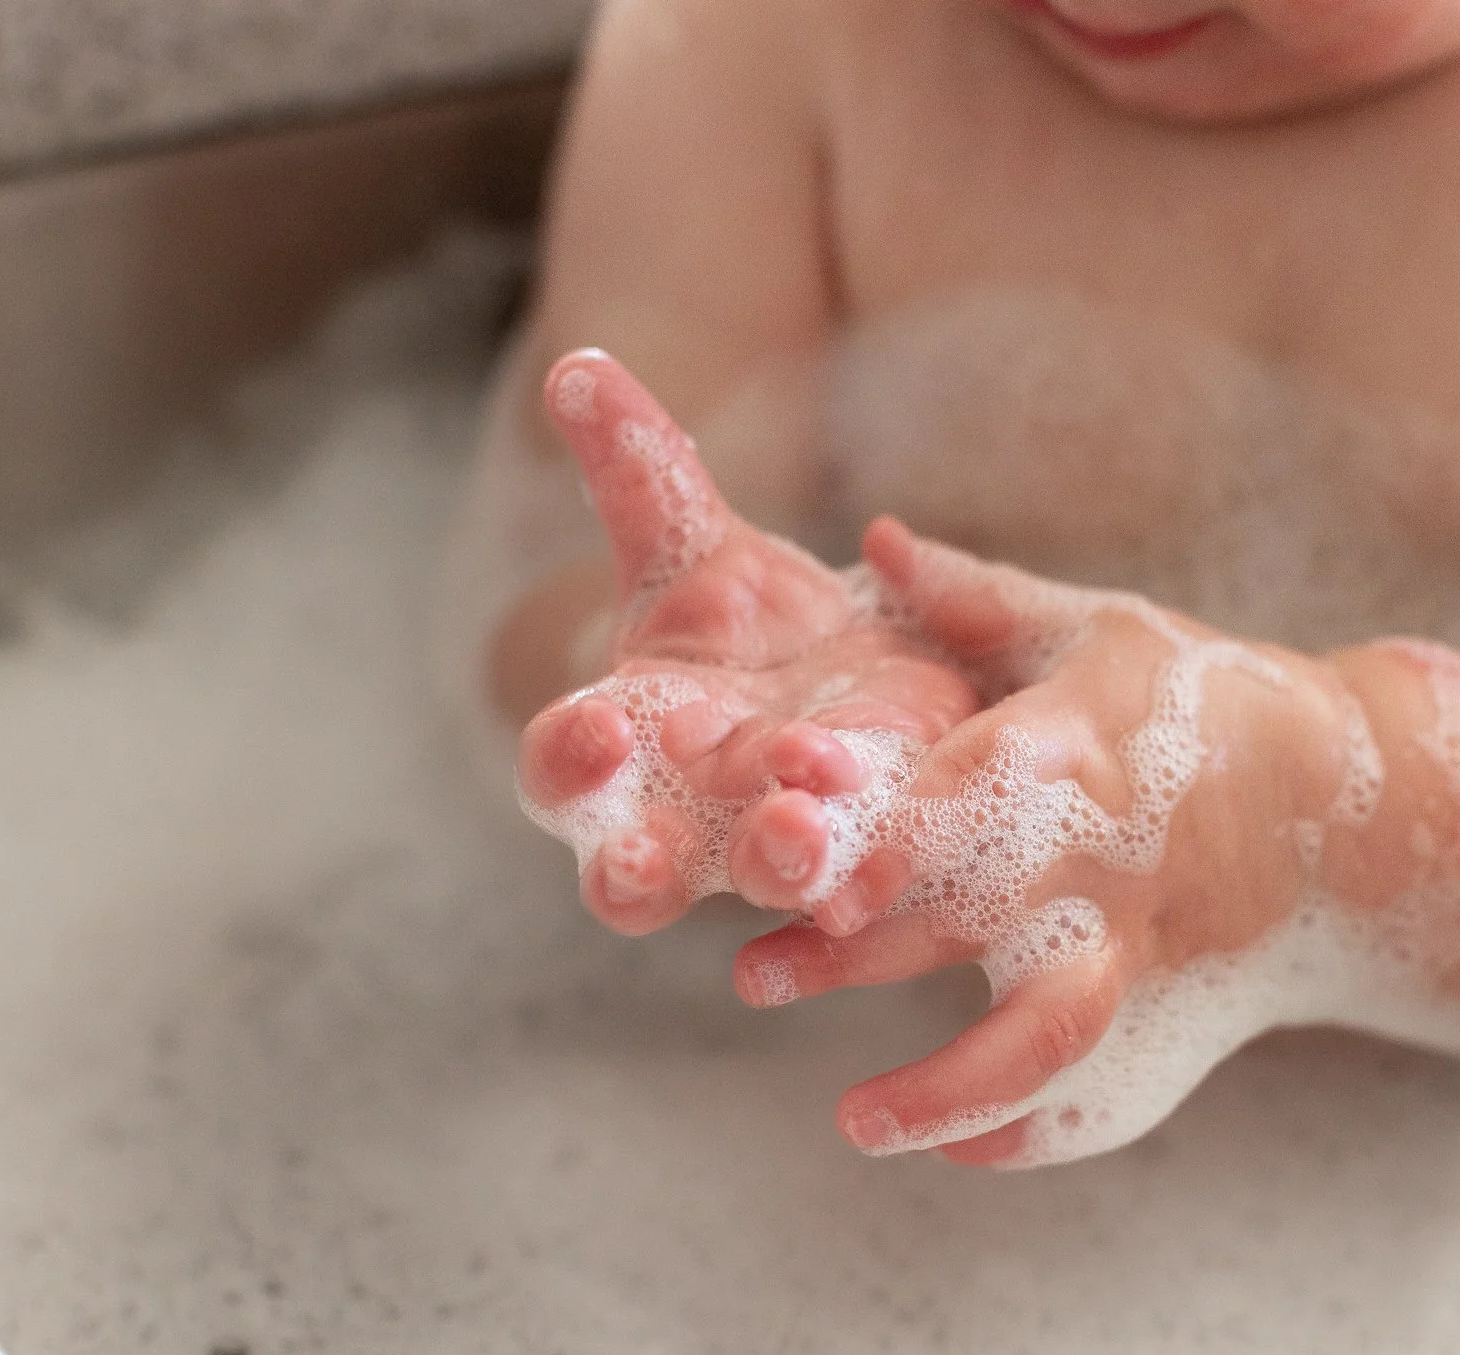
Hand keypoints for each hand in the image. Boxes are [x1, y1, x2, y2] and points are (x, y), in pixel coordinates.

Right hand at [516, 353, 980, 932]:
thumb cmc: (749, 623)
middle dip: (638, 863)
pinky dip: (871, 877)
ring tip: (805, 832)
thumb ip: (635, 465)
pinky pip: (863, 884)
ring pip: (758, 876)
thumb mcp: (691, 539)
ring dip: (774, 861)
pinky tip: (895, 859)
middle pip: (633, 866)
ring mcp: (777, 846)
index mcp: (620, 742)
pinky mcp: (872, 858)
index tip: (598, 730)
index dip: (570, 759)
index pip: (564, 765)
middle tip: (649, 860)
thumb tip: (576, 365)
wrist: (870, 667)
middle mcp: (685, 814)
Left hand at [735, 521, 1390, 1167]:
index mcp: (1085, 752)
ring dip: (948, 1090)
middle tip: (752, 975)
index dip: (900, 831)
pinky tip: (952, 1146)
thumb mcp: (1099, 633)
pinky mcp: (1168, 1031)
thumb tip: (876, 541)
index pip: (980, 790)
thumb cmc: (1197, 708)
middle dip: (860, 961)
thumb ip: (977, 602)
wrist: (1346, 819)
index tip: (814, 859)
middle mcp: (1110, 862)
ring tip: (854, 1121)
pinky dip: (1029, 1134)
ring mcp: (1145, 957)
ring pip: (1048, 1040)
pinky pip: (1097, 1103)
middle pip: (978, 922)